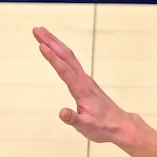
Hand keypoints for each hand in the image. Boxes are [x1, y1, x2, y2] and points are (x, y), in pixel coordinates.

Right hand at [33, 26, 134, 144]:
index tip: (41, 45)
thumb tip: (61, 112)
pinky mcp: (84, 80)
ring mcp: (85, 79)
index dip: (53, 58)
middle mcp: (83, 80)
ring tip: (41, 33)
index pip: (65, 70)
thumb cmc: (103, 127)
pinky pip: (71, 60)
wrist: (120, 125)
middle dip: (50, 41)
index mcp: (82, 90)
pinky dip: (61, 50)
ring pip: (69, 55)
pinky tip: (55, 47)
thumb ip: (73, 119)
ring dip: (55, 42)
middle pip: (66, 56)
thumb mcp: (87, 127)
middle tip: (36, 30)